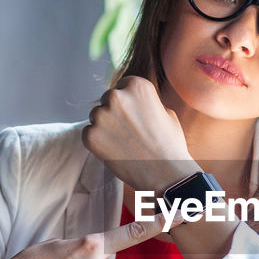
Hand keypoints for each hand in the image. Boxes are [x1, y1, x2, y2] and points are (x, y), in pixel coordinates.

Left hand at [82, 76, 198, 192]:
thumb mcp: (166, 112)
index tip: (134, 116)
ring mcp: (101, 116)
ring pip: (96, 117)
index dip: (128, 102)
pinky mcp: (90, 135)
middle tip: (129, 132)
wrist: (165, 174)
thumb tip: (132, 101)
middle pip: (107, 100)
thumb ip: (146, 102)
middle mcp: (116, 96)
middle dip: (115, 113)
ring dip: (105, 127)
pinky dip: (98, 142)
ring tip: (125, 144)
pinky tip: (116, 152)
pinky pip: (88, 134)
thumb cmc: (169, 144)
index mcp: (137, 85)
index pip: (122, 86)